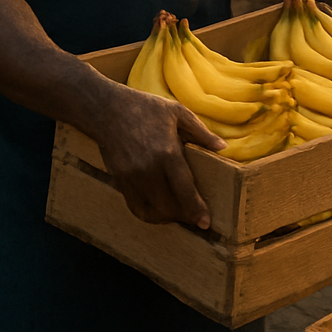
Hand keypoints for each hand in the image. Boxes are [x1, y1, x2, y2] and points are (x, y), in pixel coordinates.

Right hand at [90, 86, 224, 228]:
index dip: (195, 208)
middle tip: (196, 219)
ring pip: (150, 210)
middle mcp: (148, 169)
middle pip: (167, 206)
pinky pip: (134, 205)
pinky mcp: (119, 180)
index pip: (184, 189)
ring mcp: (131, 177)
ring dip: (166, 217)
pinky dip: (147, 213)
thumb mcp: (179, 113)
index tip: (205, 222)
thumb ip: (201, 133)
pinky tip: (159, 211)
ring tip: (179, 216)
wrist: (108, 110)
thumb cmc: (147, 108)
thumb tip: (223, 147)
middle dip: (183, 216)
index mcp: (167, 153)